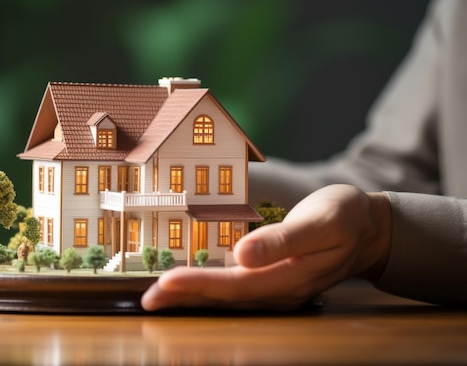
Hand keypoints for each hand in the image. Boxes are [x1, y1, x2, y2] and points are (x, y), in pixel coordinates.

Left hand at [141, 184, 391, 310]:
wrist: (368, 228)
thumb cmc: (346, 217)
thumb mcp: (322, 222)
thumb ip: (283, 240)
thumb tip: (242, 254)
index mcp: (289, 280)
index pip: (234, 286)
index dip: (198, 285)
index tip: (165, 282)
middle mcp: (279, 292)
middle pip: (224, 299)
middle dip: (185, 298)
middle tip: (149, 299)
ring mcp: (276, 290)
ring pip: (227, 298)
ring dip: (192, 298)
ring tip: (159, 298)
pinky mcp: (272, 281)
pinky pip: (234, 290)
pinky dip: (208, 289)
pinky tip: (190, 287)